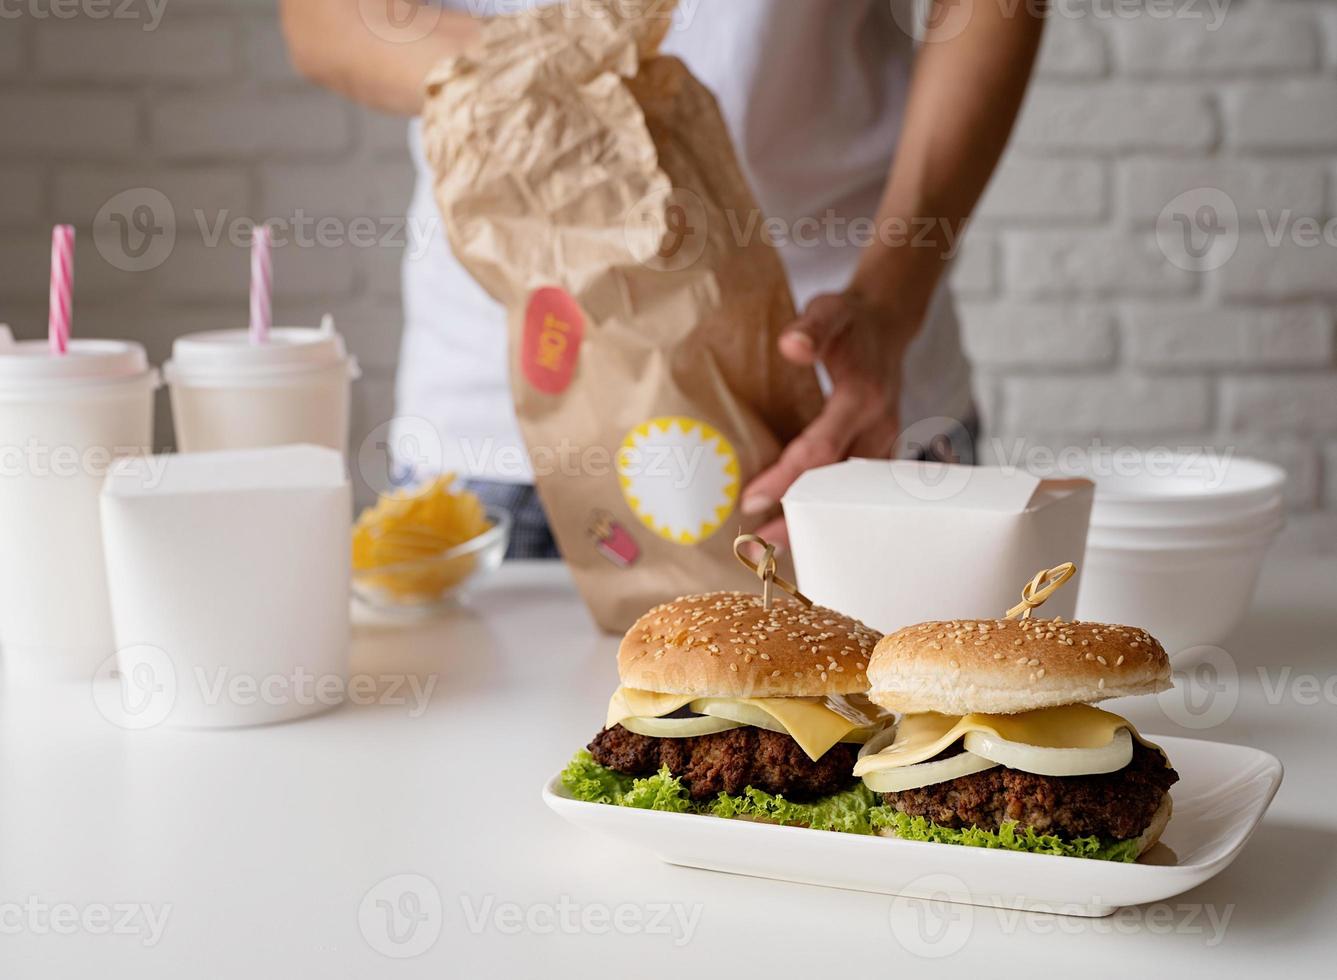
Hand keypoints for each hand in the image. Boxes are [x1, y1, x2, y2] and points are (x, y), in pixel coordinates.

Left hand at [741, 290, 912, 549]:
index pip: (821, 450)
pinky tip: (803, 526)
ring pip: (849, 495)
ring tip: (776, 548)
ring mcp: (885, 443)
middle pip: (837, 487)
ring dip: (816, 520)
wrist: (887, 323)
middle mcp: (880, 428)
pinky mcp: (880, 451)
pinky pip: (855, 490)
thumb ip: (811, 327)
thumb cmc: (850, 320)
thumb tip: (791, 345)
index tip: (751, 501)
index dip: (787, 478)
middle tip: (760, 545)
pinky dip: (830, 509)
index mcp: (863, 399)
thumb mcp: (829, 311)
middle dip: (800, 517)